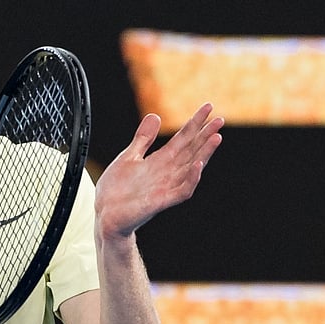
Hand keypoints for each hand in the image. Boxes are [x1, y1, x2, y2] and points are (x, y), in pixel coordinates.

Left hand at [95, 103, 223, 238]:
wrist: (105, 215)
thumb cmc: (116, 190)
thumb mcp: (128, 157)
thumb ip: (143, 139)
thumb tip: (155, 115)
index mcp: (160, 161)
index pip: (182, 138)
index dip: (195, 123)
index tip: (208, 108)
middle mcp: (167, 172)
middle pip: (191, 150)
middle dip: (205, 135)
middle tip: (219, 120)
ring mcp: (166, 187)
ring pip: (191, 168)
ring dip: (204, 153)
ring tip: (216, 137)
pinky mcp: (161, 201)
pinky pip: (182, 190)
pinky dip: (191, 178)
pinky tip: (197, 164)